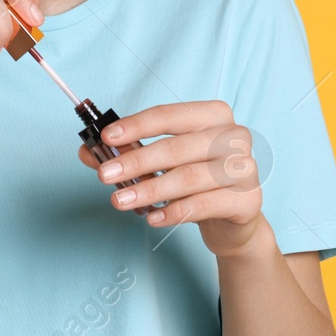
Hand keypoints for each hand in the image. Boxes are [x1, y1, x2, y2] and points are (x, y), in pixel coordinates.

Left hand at [76, 100, 267, 258]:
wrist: (233, 220)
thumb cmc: (196, 181)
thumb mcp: (161, 163)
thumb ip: (128, 153)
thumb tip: (87, 151)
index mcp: (214, 115)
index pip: (170, 115)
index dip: (136, 125)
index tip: (106, 138)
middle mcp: (234, 136)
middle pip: (177, 147)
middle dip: (136, 161)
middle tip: (104, 175)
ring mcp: (245, 168)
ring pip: (188, 177)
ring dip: (149, 189)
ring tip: (121, 201)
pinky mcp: (248, 200)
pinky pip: (204, 204)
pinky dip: (173, 212)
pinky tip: (152, 217)